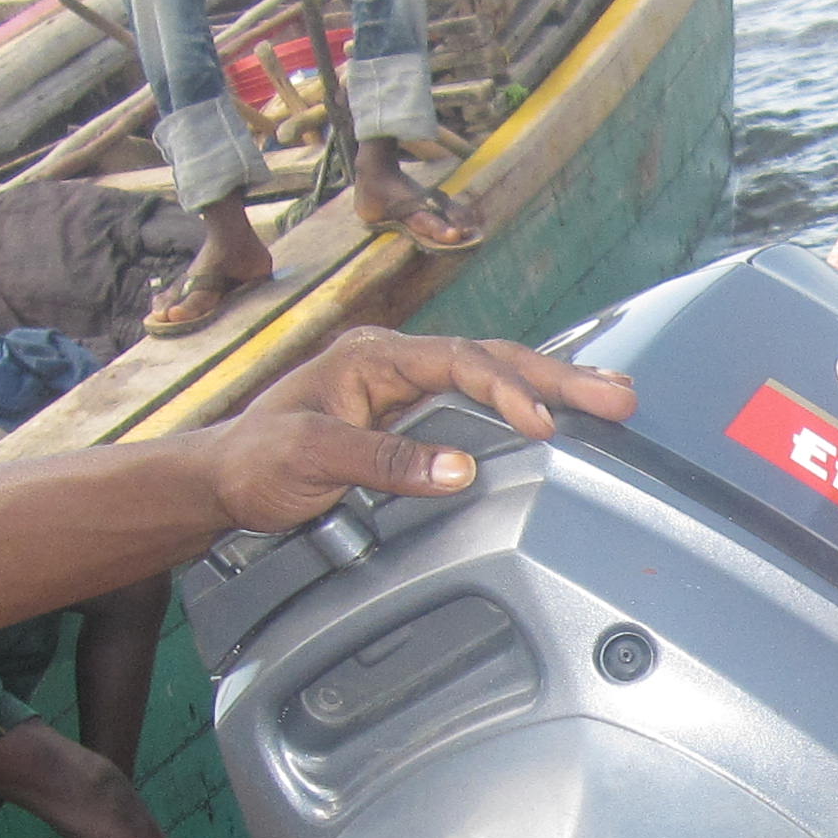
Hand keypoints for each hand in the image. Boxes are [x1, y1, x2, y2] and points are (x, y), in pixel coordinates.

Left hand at [200, 328, 638, 533]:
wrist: (219, 480)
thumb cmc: (254, 463)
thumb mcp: (311, 459)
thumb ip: (386, 461)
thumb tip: (462, 470)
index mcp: (373, 357)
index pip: (459, 364)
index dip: (507, 390)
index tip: (544, 424)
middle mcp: (396, 363)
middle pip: (493, 359)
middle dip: (558, 377)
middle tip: (618, 396)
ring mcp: (407, 387)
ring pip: (494, 375)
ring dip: (553, 387)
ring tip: (614, 397)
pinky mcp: (414, 416)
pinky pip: (482, 402)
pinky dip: (527, 405)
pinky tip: (562, 414)